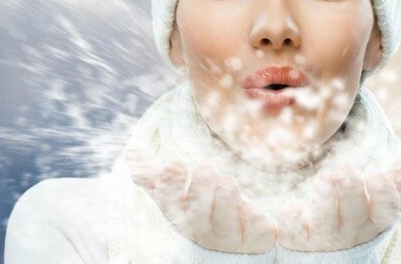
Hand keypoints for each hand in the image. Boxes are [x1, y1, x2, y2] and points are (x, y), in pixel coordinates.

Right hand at [125, 147, 277, 252]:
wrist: (233, 245)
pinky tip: (269, 210)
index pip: (170, 204)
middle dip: (200, 192)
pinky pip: (261, 232)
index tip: (173, 165)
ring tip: (227, 181)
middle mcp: (204, 230)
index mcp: (182, 216)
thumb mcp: (180, 193)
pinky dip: (267, 223)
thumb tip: (131, 154)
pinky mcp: (258, 237)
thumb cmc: (203, 209)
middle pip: (197, 217)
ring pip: (226, 224)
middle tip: (205, 169)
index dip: (170, 187)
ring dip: (226, 202)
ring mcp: (231, 237)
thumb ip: (155, 175)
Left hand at [276, 149, 400, 251]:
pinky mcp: (296, 236)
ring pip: (325, 221)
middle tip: (343, 170)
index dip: (384, 196)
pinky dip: (290, 221)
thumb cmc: (354, 216)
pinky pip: (292, 232)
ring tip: (324, 178)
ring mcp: (322, 235)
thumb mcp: (378, 201)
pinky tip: (289, 208)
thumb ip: (399, 179)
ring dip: (325, 199)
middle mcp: (349, 230)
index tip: (378, 177)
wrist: (324, 250)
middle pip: (353, 213)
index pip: (385, 212)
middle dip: (350, 191)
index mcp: (372, 219)